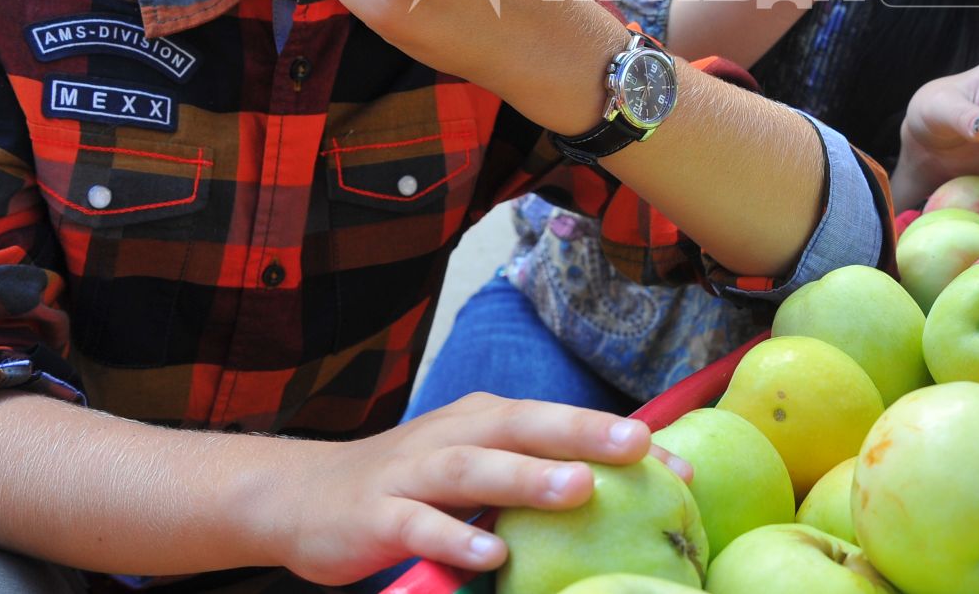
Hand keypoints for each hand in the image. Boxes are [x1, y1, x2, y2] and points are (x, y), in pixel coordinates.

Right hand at [263, 394, 687, 585]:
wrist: (301, 496)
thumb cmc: (410, 486)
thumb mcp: (473, 468)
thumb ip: (529, 475)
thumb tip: (618, 497)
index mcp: (484, 421)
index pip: (559, 422)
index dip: (616, 438)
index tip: (677, 464)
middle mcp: (452, 436)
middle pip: (521, 425)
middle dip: (581, 433)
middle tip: (637, 446)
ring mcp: (411, 473)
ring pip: (473, 469)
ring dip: (526, 477)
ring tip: (578, 489)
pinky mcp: (375, 515)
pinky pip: (418, 525)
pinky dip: (454, 539)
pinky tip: (490, 557)